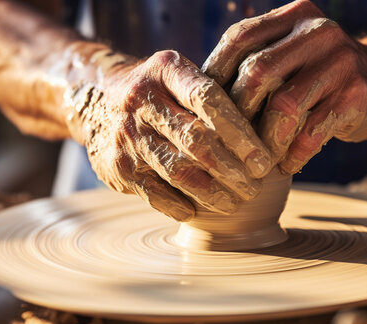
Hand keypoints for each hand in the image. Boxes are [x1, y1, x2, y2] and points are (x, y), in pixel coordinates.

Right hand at [65, 50, 271, 220]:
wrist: (96, 100)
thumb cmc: (161, 92)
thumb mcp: (181, 76)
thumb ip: (216, 95)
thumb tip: (270, 132)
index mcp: (165, 70)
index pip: (208, 99)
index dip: (240, 133)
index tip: (263, 160)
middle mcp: (141, 99)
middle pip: (195, 140)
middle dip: (231, 169)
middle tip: (254, 187)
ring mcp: (126, 134)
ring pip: (178, 171)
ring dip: (212, 192)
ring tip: (235, 202)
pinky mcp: (117, 166)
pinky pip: (155, 193)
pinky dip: (180, 205)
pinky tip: (199, 210)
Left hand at [203, 0, 366, 173]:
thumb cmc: (322, 73)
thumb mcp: (293, 53)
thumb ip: (257, 61)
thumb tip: (199, 96)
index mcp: (295, 17)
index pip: (240, 38)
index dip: (215, 73)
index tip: (203, 106)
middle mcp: (318, 32)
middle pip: (258, 71)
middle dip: (238, 112)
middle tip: (228, 140)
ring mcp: (341, 62)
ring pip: (285, 105)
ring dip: (266, 140)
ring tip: (258, 159)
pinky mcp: (357, 96)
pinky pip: (313, 131)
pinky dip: (294, 154)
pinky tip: (288, 164)